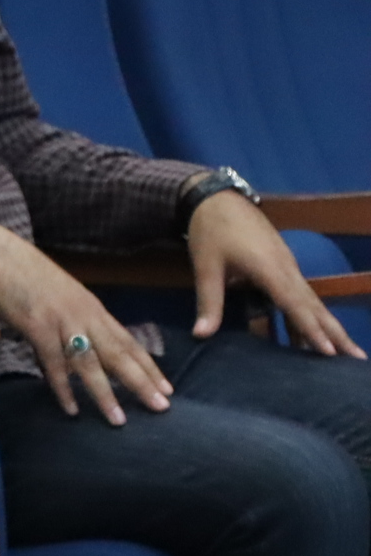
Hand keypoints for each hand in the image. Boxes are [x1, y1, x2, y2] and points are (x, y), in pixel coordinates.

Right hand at [0, 217, 169, 424]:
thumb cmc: (25, 274)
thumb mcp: (60, 297)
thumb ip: (74, 321)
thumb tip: (81, 347)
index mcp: (92, 308)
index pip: (128, 341)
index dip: (148, 366)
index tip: (166, 388)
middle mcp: (84, 315)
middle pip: (118, 353)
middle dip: (141, 381)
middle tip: (161, 407)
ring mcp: (62, 321)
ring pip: (90, 362)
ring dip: (105, 393)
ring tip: (118, 419)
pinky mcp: (37, 326)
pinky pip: (54, 362)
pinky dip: (63, 387)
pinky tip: (71, 408)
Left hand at [188, 189, 366, 358]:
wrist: (216, 197)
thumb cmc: (210, 231)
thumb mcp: (205, 267)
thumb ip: (208, 302)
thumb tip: (201, 335)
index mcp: (270, 269)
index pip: (295, 304)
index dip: (311, 329)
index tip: (329, 352)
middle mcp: (287, 268)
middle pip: (314, 305)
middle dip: (335, 332)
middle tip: (355, 357)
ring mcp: (287, 266)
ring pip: (310, 301)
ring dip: (326, 326)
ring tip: (340, 353)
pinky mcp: (282, 264)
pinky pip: (299, 294)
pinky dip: (307, 315)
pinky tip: (306, 336)